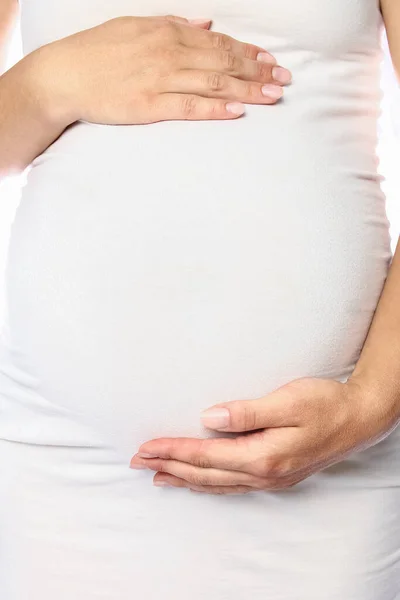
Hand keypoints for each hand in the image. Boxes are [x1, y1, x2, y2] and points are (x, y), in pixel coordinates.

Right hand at [30, 14, 290, 126]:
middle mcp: (170, 53)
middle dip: (258, 71)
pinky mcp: (151, 105)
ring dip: (247, 89)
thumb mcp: (135, 25)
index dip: (249, 53)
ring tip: (274, 95)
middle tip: (285, 79)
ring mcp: (161, 79)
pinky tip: (237, 110)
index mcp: (168, 31)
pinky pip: (190, 106)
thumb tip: (205, 24)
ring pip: (214, 82)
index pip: (219, 43)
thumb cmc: (98, 51)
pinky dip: (216, 107)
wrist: (65, 75)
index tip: (271, 61)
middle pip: (223, 62)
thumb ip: (173, 24)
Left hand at [130, 376, 399, 494]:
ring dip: (184, 478)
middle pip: (205, 473)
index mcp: (263, 455)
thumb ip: (247, 412)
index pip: (205, 456)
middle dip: (169, 466)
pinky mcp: (275, 474)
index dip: (173, 451)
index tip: (145, 447)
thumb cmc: (325, 404)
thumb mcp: (288, 401)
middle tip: (137, 461)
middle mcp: (264, 473)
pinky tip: (199, 482)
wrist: (358, 418)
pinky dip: (208, 484)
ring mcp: (270, 477)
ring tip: (158, 475)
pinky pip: (231, 485)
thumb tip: (208, 417)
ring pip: (216, 483)